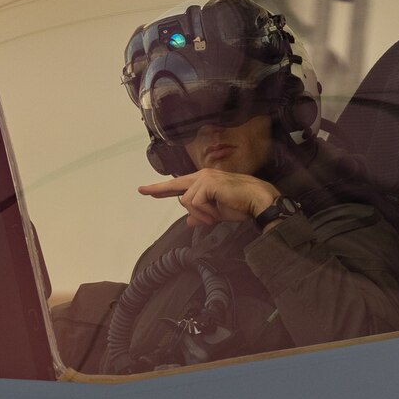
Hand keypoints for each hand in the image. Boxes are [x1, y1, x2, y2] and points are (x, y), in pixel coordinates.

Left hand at [138, 169, 279, 228]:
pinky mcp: (207, 184)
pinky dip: (204, 213)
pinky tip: (216, 213)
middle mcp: (202, 176)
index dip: (162, 188)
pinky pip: (194, 204)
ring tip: (215, 215)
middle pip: (175, 186)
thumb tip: (189, 222)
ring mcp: (204, 178)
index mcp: (204, 181)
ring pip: (186, 202)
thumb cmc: (240, 205)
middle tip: (142, 191)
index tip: (146, 190)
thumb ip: (201, 216)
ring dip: (201, 214)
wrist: (257, 201)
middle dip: (159, 190)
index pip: (179, 185)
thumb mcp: (216, 214)